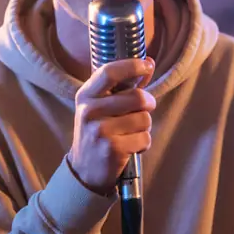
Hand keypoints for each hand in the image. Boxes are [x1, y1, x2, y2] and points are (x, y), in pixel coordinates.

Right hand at [68, 57, 156, 194]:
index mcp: (85, 95)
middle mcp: (90, 111)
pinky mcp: (113, 149)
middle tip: (143, 111)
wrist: (84, 171)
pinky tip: (131, 147)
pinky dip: (143, 144)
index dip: (132, 65)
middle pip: (137, 97)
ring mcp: (100, 130)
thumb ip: (123, 86)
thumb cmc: (97, 132)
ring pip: (144, 119)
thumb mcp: (100, 107)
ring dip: (145, 127)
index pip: (110, 72)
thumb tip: (149, 62)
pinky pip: (145, 138)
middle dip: (148, 104)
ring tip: (131, 133)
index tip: (146, 66)